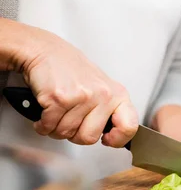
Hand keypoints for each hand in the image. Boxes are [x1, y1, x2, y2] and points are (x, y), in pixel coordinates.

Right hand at [20, 29, 137, 146]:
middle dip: (74, 135)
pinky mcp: (60, 98)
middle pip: (89, 138)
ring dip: (55, 128)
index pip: (130, 126)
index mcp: (118, 94)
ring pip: (66, 133)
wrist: (45, 50)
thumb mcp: (101, 87)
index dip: (117, 139)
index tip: (107, 139)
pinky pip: (49, 126)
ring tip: (57, 111)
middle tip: (69, 120)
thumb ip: (109, 110)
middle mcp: (103, 95)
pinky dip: (42, 124)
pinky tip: (45, 111)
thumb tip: (112, 136)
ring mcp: (83, 96)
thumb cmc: (71, 71)